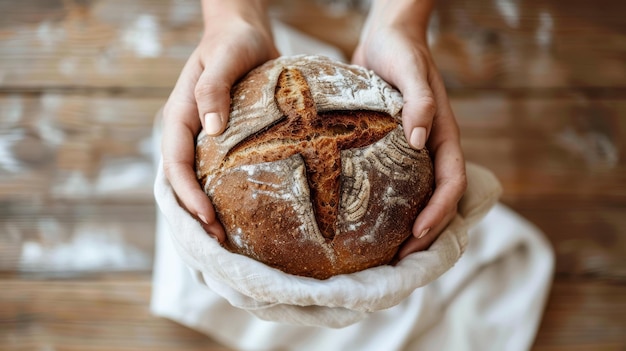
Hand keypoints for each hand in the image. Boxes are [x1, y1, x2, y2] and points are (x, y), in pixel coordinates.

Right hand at [161, 0, 277, 240]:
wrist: (244, 33)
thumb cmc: (233, 41)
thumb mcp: (225, 57)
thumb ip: (214, 88)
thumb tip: (212, 128)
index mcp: (181, 114)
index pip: (176, 162)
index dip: (188, 193)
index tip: (208, 217)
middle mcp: (190, 130)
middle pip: (182, 180)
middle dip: (194, 214)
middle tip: (217, 243)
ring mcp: (205, 137)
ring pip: (198, 181)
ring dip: (207, 210)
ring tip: (227, 239)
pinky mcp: (225, 139)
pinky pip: (219, 171)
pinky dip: (224, 194)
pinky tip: (243, 212)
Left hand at [352, 0, 466, 258]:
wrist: (387, 36)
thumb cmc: (401, 49)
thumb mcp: (410, 70)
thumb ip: (419, 100)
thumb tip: (418, 140)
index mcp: (442, 135)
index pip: (451, 184)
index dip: (439, 212)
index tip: (416, 235)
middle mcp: (430, 147)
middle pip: (438, 200)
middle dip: (426, 232)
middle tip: (399, 259)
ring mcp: (412, 149)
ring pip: (418, 196)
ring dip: (408, 225)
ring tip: (385, 251)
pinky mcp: (391, 146)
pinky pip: (394, 181)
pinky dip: (388, 204)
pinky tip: (364, 217)